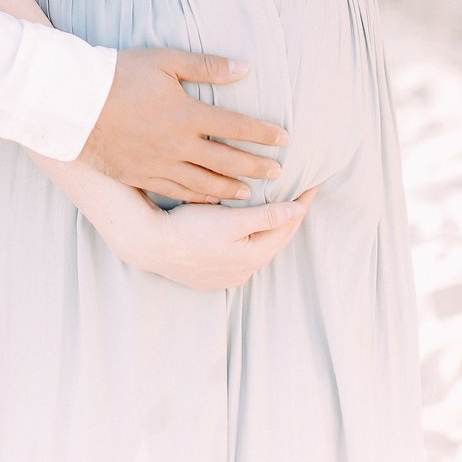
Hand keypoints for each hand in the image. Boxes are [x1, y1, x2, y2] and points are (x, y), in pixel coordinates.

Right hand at [77, 48, 286, 203]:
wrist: (72, 102)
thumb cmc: (117, 74)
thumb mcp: (163, 60)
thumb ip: (206, 65)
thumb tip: (245, 68)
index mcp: (188, 114)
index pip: (238, 127)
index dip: (265, 134)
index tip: (285, 139)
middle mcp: (180, 145)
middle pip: (228, 161)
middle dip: (257, 167)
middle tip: (277, 172)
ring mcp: (161, 164)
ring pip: (206, 183)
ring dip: (232, 188)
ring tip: (249, 192)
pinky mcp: (142, 175)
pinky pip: (178, 192)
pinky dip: (200, 198)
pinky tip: (209, 200)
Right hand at [113, 188, 318, 290]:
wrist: (149, 246)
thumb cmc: (188, 230)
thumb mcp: (231, 220)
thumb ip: (266, 217)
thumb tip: (297, 210)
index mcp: (254, 255)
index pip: (287, 226)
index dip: (300, 204)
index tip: (312, 185)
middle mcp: (245, 270)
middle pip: (274, 239)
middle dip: (287, 218)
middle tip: (297, 196)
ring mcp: (226, 275)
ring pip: (255, 248)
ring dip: (265, 230)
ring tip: (271, 210)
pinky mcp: (209, 275)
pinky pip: (236, 255)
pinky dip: (245, 240)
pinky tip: (239, 232)